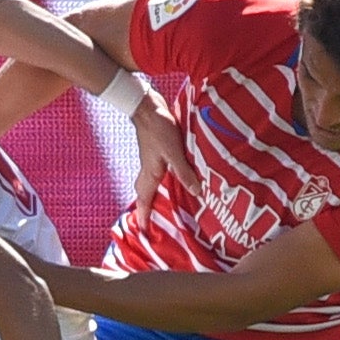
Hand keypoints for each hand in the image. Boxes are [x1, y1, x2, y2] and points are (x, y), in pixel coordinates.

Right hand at [127, 93, 188, 225]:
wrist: (147, 107)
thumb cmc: (158, 128)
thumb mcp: (174, 151)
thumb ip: (184, 172)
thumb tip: (197, 192)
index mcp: (150, 174)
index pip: (145, 201)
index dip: (144, 216)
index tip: (143, 231)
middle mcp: (148, 171)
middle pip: (144, 195)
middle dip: (146, 210)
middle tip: (150, 223)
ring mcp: (150, 162)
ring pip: (149, 185)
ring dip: (152, 197)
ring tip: (161, 206)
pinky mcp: (155, 154)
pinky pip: (155, 175)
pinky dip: (160, 183)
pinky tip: (170, 181)